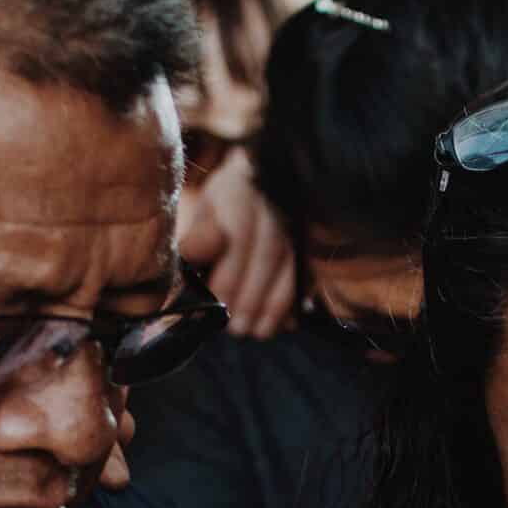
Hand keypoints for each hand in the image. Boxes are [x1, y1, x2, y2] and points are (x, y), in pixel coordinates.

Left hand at [183, 151, 296, 340]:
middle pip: (267, 254)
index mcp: (242, 187)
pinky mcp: (316, 237)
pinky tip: (286, 323)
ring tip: (259, 331)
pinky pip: (310, 272)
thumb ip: (200, 232)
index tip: (219, 303)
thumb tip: (191, 254)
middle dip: (252, 297)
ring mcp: (301, 218)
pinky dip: (298, 301)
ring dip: (275, 304)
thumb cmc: (231, 199)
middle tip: (237, 328)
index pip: (238, 235)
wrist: (270, 177)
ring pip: (292, 265)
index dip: (229, 274)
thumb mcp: (207, 207)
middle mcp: (276, 200)